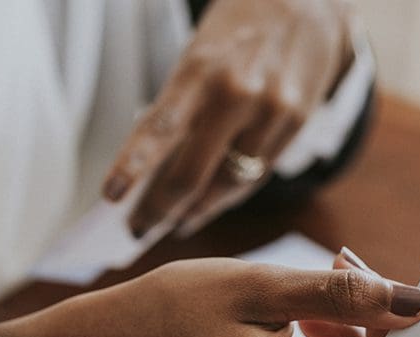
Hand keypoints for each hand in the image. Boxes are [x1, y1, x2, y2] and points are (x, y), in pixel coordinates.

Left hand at [103, 0, 353, 237]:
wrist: (309, 0)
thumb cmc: (240, 30)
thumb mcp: (200, 55)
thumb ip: (182, 107)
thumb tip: (154, 170)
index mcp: (200, 68)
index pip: (157, 128)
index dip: (132, 167)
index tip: (111, 198)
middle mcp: (237, 93)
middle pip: (190, 174)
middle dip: (160, 210)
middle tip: (137, 230)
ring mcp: (271, 112)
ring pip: (225, 185)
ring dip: (194, 212)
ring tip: (173, 225)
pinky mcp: (297, 125)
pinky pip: (255, 177)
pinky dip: (227, 196)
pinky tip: (208, 206)